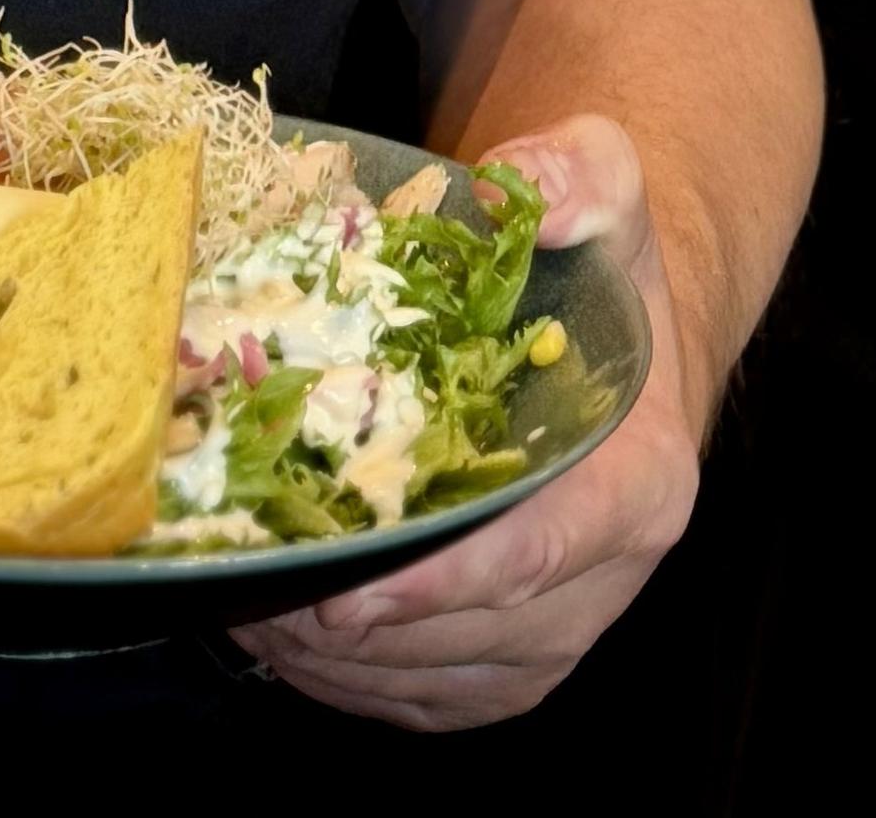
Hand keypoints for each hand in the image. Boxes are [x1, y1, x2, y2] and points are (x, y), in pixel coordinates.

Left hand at [229, 114, 699, 729]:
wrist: (620, 342)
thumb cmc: (597, 264)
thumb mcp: (604, 185)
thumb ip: (576, 175)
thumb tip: (520, 196)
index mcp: (641, 481)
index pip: (540, 553)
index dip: (441, 579)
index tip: (348, 593)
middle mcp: (609, 577)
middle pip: (468, 630)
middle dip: (350, 621)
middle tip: (242, 578)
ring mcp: (560, 631)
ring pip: (435, 678)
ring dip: (329, 657)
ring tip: (235, 597)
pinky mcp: (512, 663)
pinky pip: (424, 700)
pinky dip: (343, 681)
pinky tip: (272, 627)